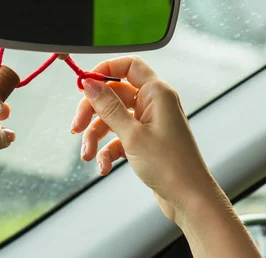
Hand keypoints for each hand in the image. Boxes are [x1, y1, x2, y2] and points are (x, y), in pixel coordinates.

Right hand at [72, 56, 215, 219]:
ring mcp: (149, 123)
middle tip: (76, 127)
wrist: (189, 199)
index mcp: (157, 93)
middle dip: (92, 112)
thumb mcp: (132, 135)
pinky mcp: (144, 141)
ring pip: (112, 119)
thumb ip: (108, 107)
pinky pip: (118, 138)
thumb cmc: (172, 166)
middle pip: (114, 95)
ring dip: (96, 137)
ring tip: (88, 155)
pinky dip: (107, 151)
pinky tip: (103, 166)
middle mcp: (154, 104)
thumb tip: (90, 85)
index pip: (129, 66)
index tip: (84, 85)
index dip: (104, 71)